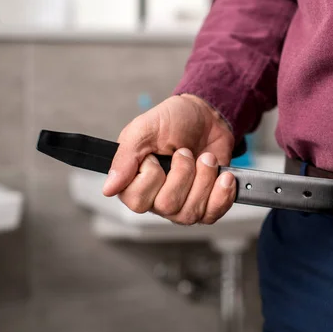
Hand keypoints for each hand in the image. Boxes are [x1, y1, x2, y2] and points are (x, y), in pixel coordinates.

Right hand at [102, 94, 236, 224]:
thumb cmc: (174, 121)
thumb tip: (109, 188)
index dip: (152, 176)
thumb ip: (125, 157)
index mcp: (135, 182)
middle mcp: (157, 199)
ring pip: (191, 211)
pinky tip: (223, 176)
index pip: (137, 201)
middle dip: (184, 172)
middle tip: (185, 151)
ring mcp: (183, 205)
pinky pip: (213, 214)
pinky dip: (222, 194)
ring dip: (204, 178)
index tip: (156, 155)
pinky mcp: (207, 205)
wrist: (207, 117)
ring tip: (206, 158)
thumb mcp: (144, 129)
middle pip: (168, 206)